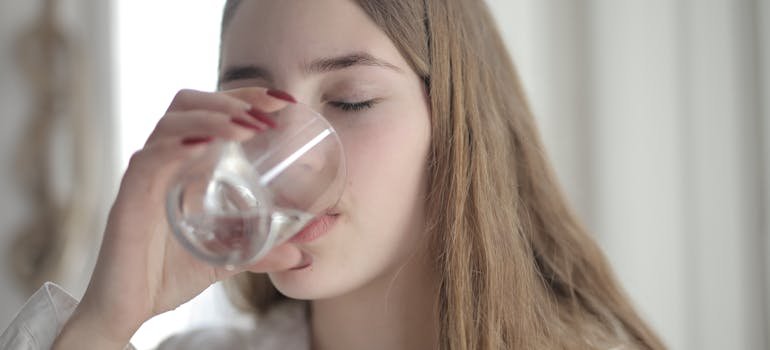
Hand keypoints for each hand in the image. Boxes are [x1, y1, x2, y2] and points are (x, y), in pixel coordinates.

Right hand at [53, 88, 302, 349]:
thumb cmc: (168, 275)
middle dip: (233, 99)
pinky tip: (206, 146)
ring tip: (249, 127)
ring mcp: (147, 174)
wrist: (128, 309)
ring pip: (173, 122)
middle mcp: (165, 161)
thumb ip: (261, 252)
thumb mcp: (227, 259)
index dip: (245, 98)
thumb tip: (301, 254)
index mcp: (186, 165)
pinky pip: (151, 158)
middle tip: (270, 110)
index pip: (212, 112)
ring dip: (214, 117)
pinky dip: (179, 145)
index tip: (284, 101)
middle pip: (191, 103)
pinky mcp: (131, 196)